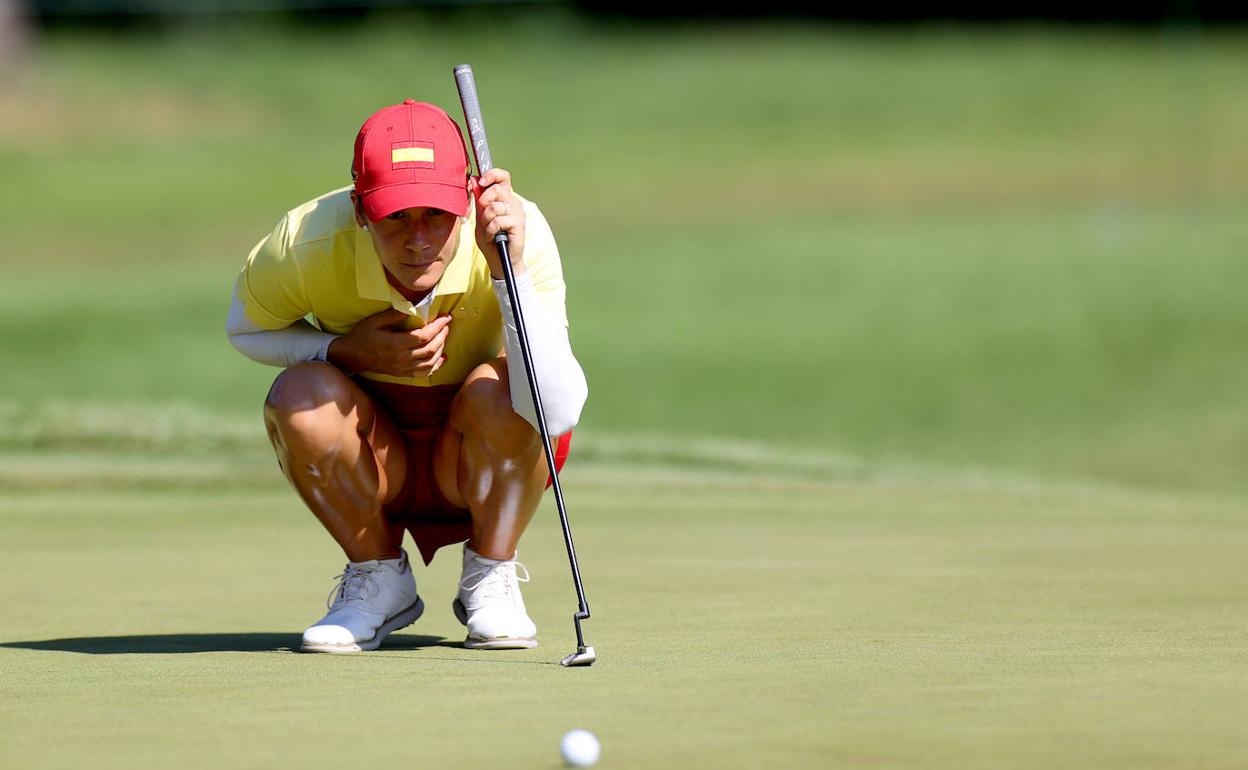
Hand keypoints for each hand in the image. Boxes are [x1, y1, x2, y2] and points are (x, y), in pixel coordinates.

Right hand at [327, 309, 450, 376]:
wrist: (352, 355)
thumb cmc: (363, 335)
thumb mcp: (375, 321)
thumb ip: (394, 314)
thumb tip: (413, 307)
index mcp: (395, 343)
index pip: (423, 336)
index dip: (437, 326)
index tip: (446, 317)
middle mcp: (401, 358)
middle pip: (430, 349)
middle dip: (442, 336)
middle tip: (446, 325)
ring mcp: (402, 368)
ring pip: (430, 362)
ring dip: (441, 349)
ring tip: (444, 337)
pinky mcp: (402, 373)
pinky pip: (424, 373)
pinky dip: (436, 366)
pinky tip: (442, 357)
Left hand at [471, 168, 525, 279]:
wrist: (499, 260)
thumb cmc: (491, 239)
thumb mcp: (480, 217)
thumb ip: (478, 200)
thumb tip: (474, 180)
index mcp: (505, 198)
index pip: (503, 177)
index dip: (492, 175)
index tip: (481, 182)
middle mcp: (513, 203)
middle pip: (496, 190)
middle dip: (483, 203)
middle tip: (483, 218)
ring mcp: (517, 213)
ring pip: (494, 207)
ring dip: (486, 221)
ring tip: (489, 231)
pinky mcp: (518, 224)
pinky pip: (498, 221)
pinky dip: (491, 230)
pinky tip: (493, 237)